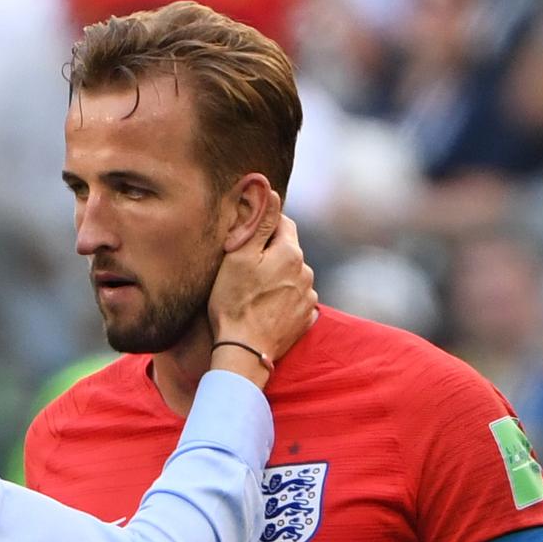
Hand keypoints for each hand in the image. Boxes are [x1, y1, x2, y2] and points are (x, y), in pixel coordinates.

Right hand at [207, 192, 315, 386]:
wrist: (244, 351)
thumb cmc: (234, 302)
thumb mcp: (239, 256)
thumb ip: (258, 222)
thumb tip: (268, 190)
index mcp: (291, 252)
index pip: (282, 223)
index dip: (261, 227)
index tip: (244, 240)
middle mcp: (306, 272)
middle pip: (287, 250)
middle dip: (269, 253)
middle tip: (242, 269)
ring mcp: (308, 298)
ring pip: (292, 275)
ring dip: (277, 277)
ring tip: (252, 292)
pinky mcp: (306, 320)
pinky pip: (295, 299)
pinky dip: (282, 299)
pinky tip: (263, 308)